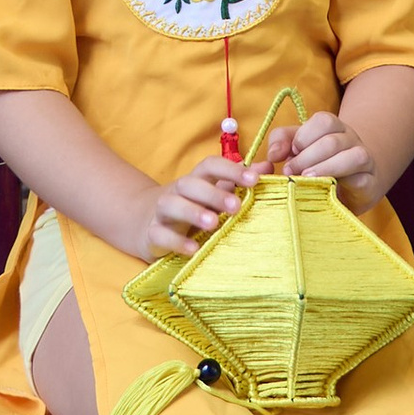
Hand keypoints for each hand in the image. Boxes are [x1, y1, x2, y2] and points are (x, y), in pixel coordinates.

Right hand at [130, 156, 252, 260]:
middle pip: (189, 184)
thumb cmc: (191, 208)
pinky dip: (176, 241)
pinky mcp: (152, 234)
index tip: (254, 180)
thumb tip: (268, 168)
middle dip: (213, 193)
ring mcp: (162, 213)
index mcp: (196, 180)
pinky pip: (160, 234)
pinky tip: (193, 248)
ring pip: (171, 205)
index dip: (230, 169)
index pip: (210, 165)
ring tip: (213, 223)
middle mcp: (177, 192)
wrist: (145, 223)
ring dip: (192, 212)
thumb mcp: (213, 194)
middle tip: (236, 206)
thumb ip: (237, 182)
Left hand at [267, 109, 379, 204]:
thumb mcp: (297, 148)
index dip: (303, 137)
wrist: (352, 186)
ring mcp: (364, 159)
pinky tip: (329, 189)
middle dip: (307, 157)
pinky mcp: (371, 182)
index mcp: (334, 127)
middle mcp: (351, 139)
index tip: (288, 155)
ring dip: (326, 168)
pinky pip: (363, 178)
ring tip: (306, 179)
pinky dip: (345, 183)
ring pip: (353, 156)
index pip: (323, 121)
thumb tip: (273, 154)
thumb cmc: (318, 164)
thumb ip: (281, 142)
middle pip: (332, 141)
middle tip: (290, 172)